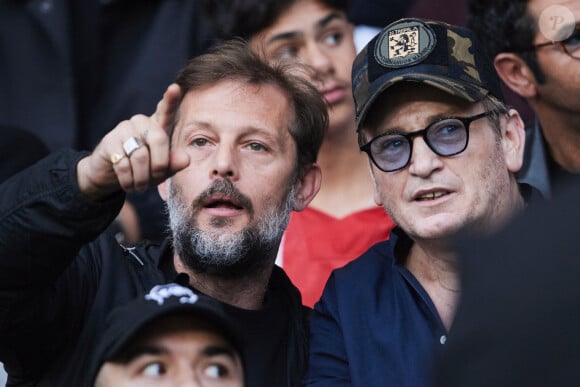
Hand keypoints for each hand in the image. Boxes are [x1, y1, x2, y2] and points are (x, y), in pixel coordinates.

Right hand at [77, 84, 189, 199]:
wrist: (111, 175)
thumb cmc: (143, 170)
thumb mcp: (162, 170)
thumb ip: (174, 164)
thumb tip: (185, 158)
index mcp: (158, 126)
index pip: (166, 111)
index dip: (170, 100)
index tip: (175, 88)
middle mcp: (142, 122)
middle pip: (159, 140)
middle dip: (160, 166)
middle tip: (155, 179)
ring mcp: (124, 129)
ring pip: (141, 156)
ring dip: (142, 178)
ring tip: (140, 186)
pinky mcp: (109, 141)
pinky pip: (124, 164)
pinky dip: (128, 180)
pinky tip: (128, 184)